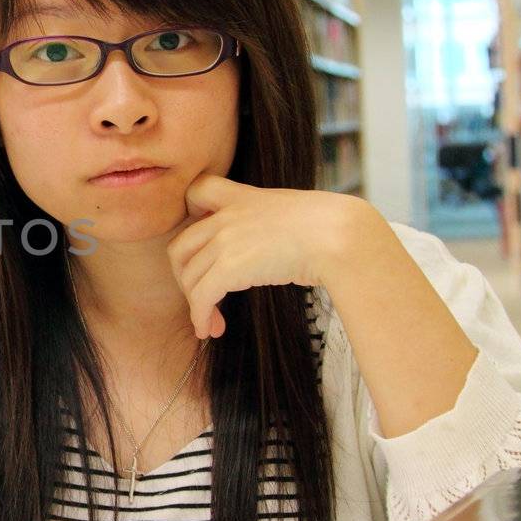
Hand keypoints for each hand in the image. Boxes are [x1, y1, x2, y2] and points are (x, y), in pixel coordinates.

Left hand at [167, 174, 374, 339]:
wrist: (340, 237)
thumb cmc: (330, 230)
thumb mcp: (292, 214)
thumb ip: (268, 223)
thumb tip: (269, 247)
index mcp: (243, 198)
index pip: (197, 190)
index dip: (189, 214)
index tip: (201, 241)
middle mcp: (227, 217)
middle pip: (179, 247)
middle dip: (184, 277)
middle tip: (200, 299)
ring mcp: (226, 240)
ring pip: (189, 277)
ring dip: (195, 305)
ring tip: (211, 324)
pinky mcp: (229, 267)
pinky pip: (201, 297)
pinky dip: (199, 316)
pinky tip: (208, 330)